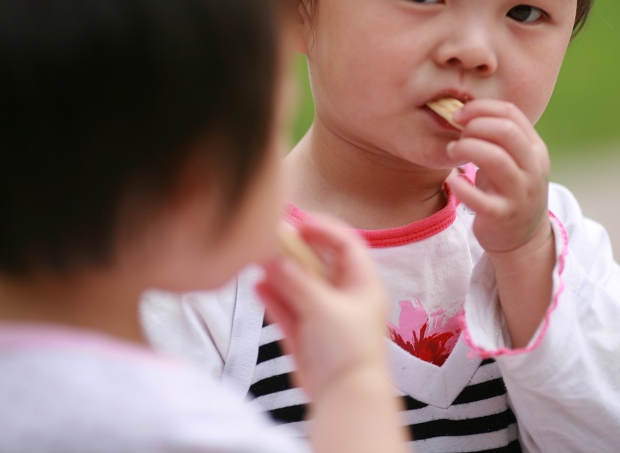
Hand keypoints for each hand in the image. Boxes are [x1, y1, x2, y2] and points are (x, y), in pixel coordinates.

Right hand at [255, 215, 387, 400]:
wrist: (346, 398)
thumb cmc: (348, 349)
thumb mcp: (324, 306)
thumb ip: (297, 280)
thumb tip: (275, 259)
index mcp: (362, 285)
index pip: (346, 244)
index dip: (323, 229)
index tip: (297, 221)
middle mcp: (344, 298)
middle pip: (318, 264)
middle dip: (293, 252)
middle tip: (269, 240)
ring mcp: (324, 317)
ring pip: (299, 286)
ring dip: (279, 274)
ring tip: (256, 261)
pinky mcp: (306, 336)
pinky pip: (288, 309)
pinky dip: (274, 297)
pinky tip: (257, 285)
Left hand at [444, 99, 550, 255]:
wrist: (522, 237)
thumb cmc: (508, 189)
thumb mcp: (514, 160)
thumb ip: (498, 136)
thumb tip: (465, 109)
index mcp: (535, 149)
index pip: (511, 113)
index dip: (480, 108)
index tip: (458, 114)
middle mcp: (533, 169)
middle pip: (506, 131)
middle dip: (474, 126)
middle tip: (456, 134)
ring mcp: (520, 193)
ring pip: (496, 158)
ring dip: (467, 148)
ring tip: (452, 151)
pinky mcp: (503, 216)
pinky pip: (481, 199)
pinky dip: (463, 187)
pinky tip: (455, 182)